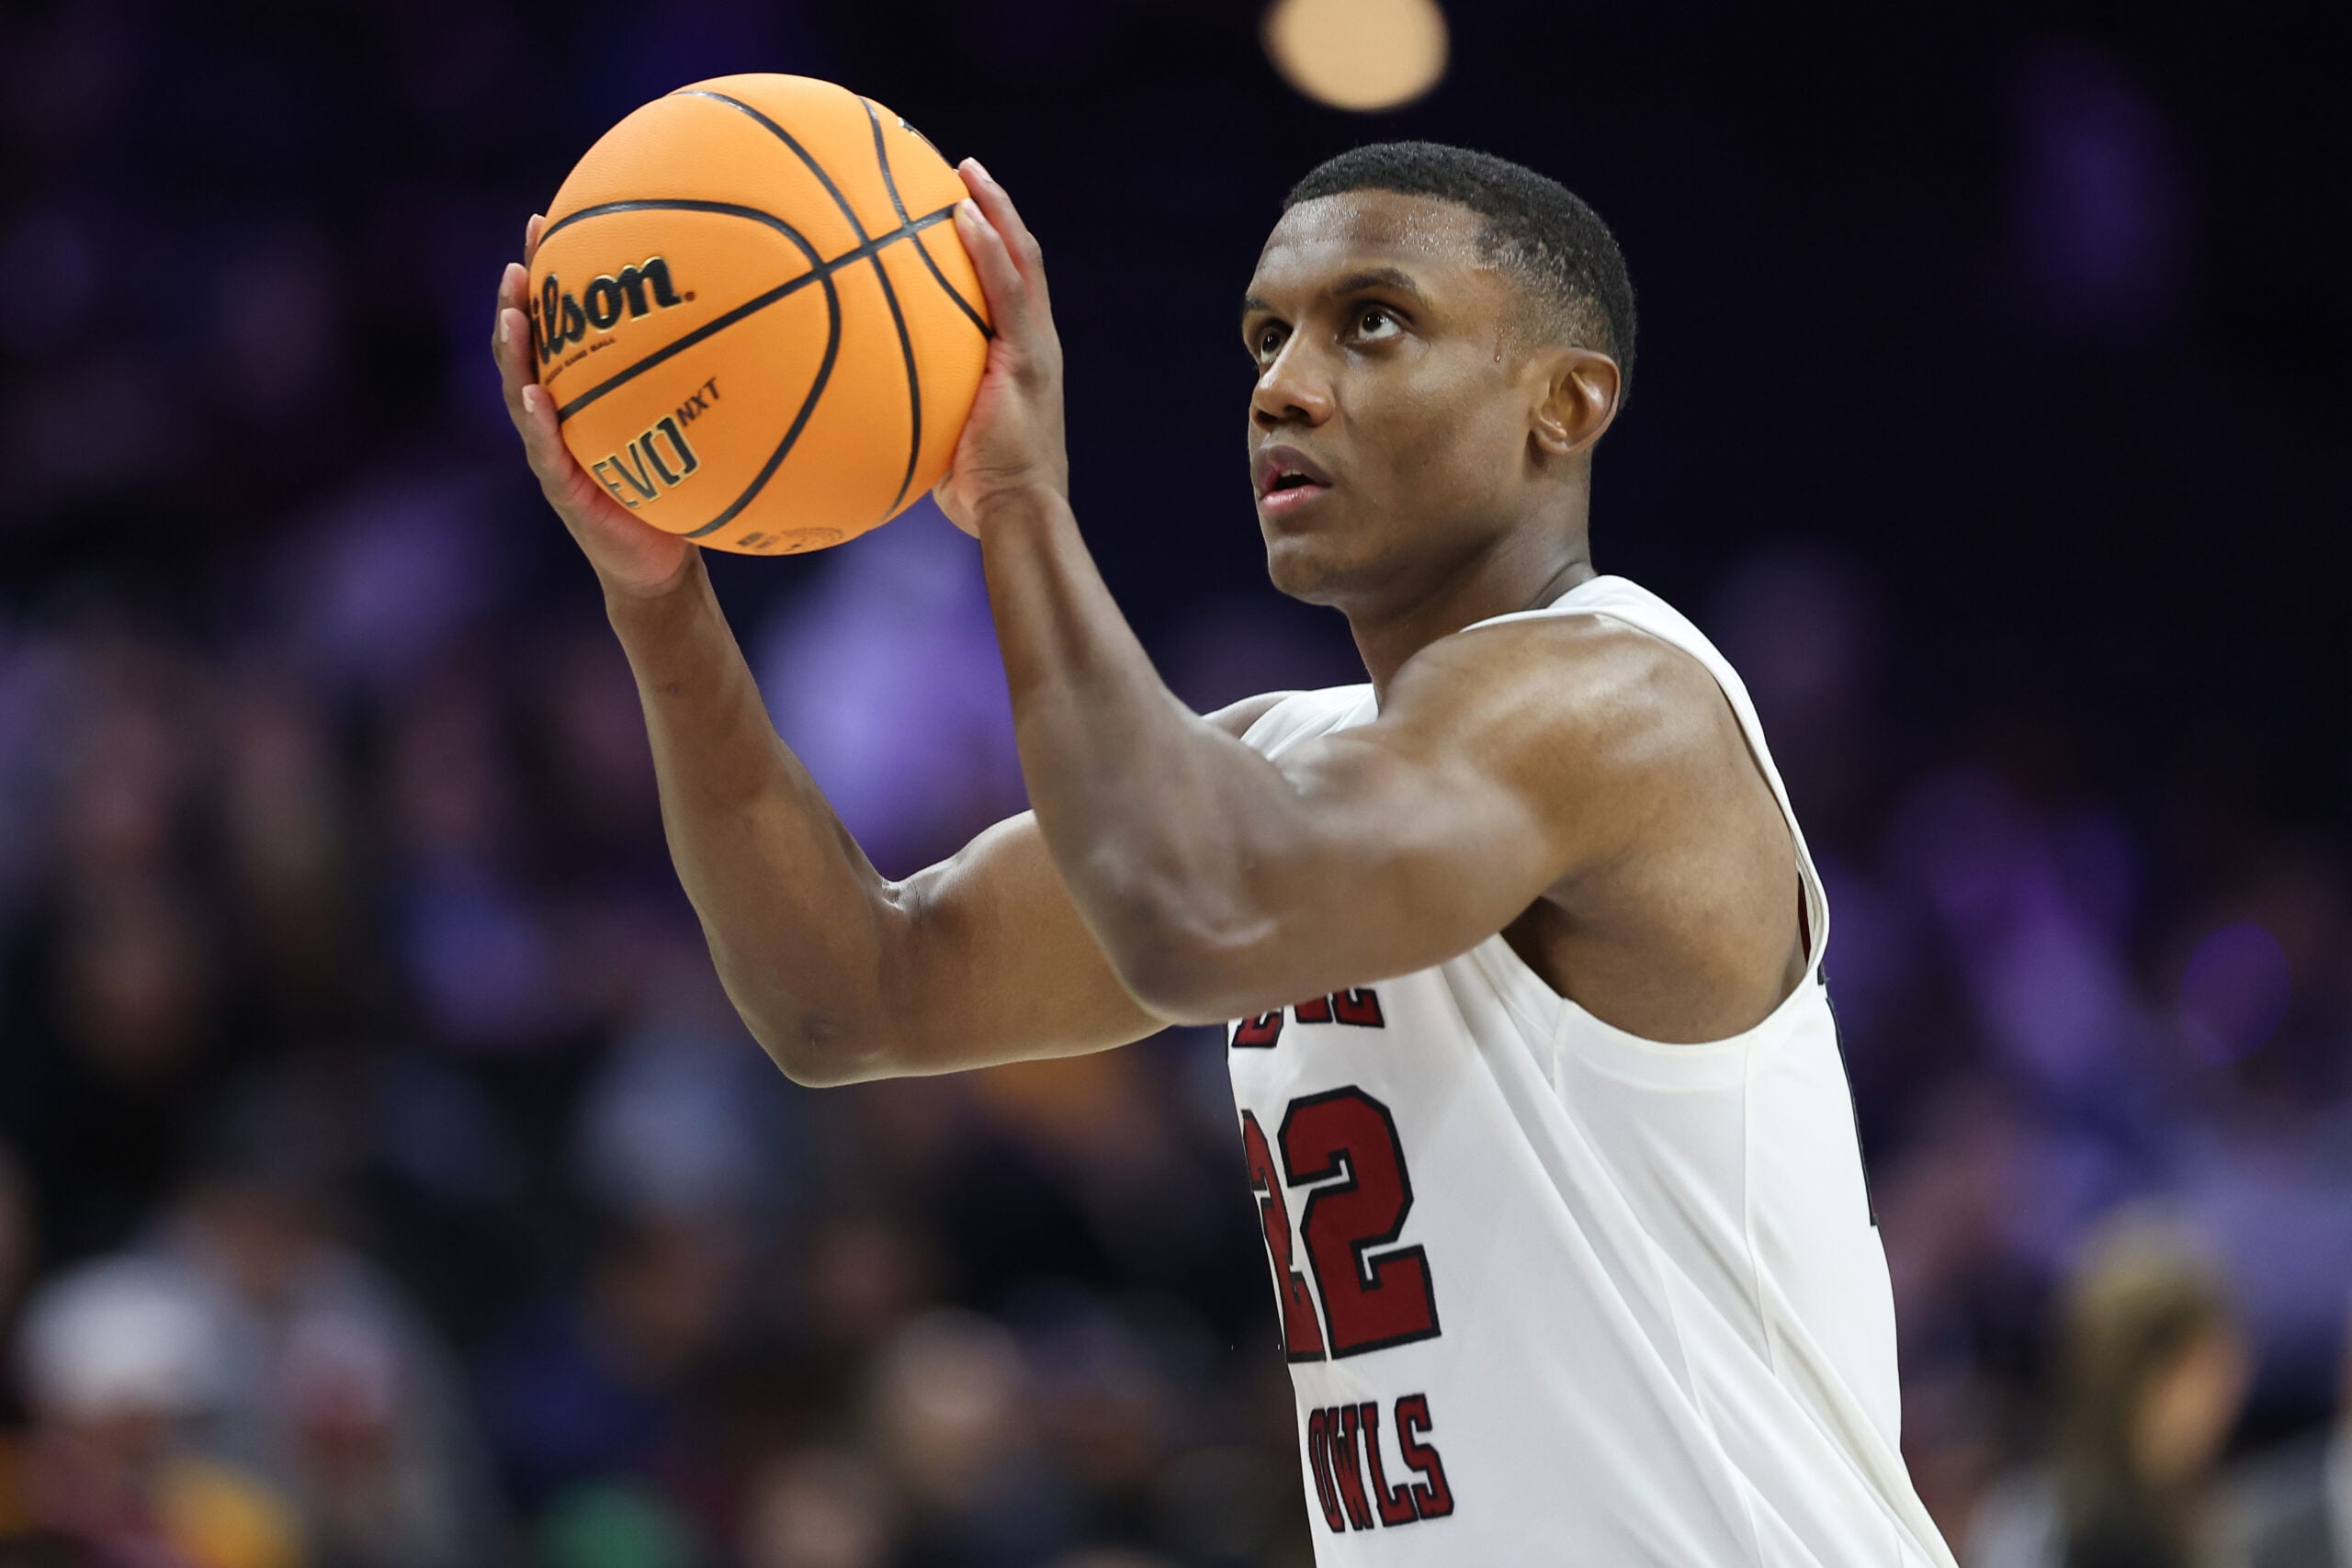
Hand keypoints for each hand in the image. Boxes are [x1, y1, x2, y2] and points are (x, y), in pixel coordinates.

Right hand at [492, 214, 695, 597]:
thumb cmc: (680, 491)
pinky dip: (537, 420)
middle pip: (525, 348)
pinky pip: (544, 449)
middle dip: (516, 302)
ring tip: (512, 315)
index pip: (557, 324)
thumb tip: (763, 328)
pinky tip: (535, 395)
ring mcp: (552, 450)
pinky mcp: (562, 487)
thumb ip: (704, 385)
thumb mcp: (691, 430)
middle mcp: (558, 415)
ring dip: (513, 352)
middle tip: (519, 260)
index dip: (546, 273)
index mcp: (582, 394)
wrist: (663, 563)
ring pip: (519, 391)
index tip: (545, 220)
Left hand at [931, 161, 1070, 536]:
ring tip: (965, 172)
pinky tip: (961, 217)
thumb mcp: (943, 442)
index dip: (993, 246)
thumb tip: (856, 406)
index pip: (1011, 290)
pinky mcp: (1027, 360)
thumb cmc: (978, 494)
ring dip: (996, 211)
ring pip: (1022, 260)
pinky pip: (1007, 290)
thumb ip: (915, 411)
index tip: (961, 211)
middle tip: (963, 172)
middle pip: (1022, 260)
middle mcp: (1034, 345)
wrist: (1018, 513)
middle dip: (996, 211)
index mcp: (1021, 361)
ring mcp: (1035, 349)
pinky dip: (988, 249)